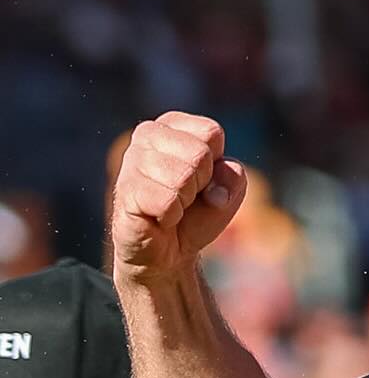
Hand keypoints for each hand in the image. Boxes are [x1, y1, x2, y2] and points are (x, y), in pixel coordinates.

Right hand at [110, 111, 247, 281]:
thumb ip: (234, 176)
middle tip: (186, 198)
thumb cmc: (195, 214)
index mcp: (172, 125)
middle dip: (201, 184)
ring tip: (172, 207)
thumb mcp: (228, 192)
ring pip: (183, 177)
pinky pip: (167, 201)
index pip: (211, 133)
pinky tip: (160, 218)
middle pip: (199, 154)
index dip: (215, 165)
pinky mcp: (125, 190)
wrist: (168, 252)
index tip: (202, 181)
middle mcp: (147, 135)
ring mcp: (131, 161)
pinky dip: (171, 216)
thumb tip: (215, 187)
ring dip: (185, 202)